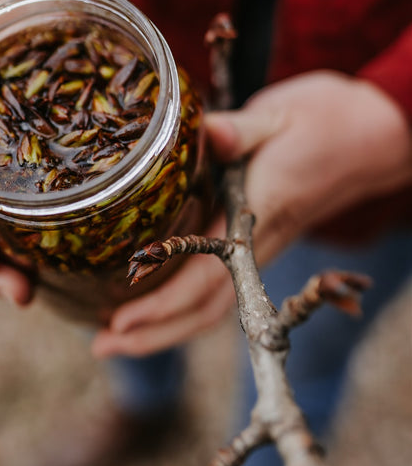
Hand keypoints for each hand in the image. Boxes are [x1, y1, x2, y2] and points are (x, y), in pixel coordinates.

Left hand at [92, 70, 411, 356]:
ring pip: (212, 306)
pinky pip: (219, 287)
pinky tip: (152, 305)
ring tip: (115, 340)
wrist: (364, 136)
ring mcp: (257, 249)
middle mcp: (256, 245)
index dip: (161, 304)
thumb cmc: (321, 124)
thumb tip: (210, 130)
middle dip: (154, 334)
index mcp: (257, 217)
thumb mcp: (278, 118)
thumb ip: (242, 129)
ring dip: (165, 329)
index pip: (205, 276)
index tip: (120, 322)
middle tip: (102, 346)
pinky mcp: (254, 243)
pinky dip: (182, 305)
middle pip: (205, 308)